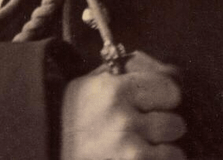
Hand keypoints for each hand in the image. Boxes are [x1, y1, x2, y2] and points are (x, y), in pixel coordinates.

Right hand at [61, 50, 186, 159]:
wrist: (46, 145)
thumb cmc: (74, 113)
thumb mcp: (96, 82)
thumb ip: (132, 72)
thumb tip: (172, 71)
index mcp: (117, 90)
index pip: (171, 90)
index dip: (165, 96)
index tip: (156, 101)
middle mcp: (124, 120)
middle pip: (176, 123)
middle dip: (163, 127)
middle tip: (146, 128)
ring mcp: (128, 152)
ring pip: (175, 153)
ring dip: (162, 152)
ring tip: (142, 148)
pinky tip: (139, 158)